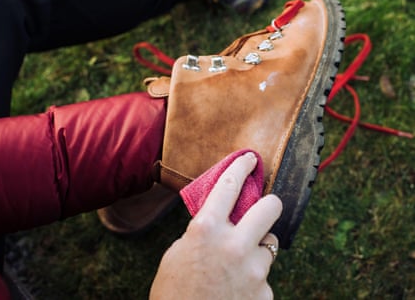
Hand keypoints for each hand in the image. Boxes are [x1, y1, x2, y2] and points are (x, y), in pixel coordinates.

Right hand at [150, 152, 282, 299]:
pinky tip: (237, 291)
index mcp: (206, 229)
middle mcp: (234, 244)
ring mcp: (254, 271)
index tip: (250, 158)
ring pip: (270, 245)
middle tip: (265, 207)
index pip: (229, 185)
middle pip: (270, 207)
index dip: (241, 167)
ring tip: (240, 265)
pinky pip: (265, 278)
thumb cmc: (174, 294)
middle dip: (270, 203)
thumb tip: (221, 221)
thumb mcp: (178, 254)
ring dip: (258, 249)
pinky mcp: (265, 294)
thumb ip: (202, 233)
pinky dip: (254, 280)